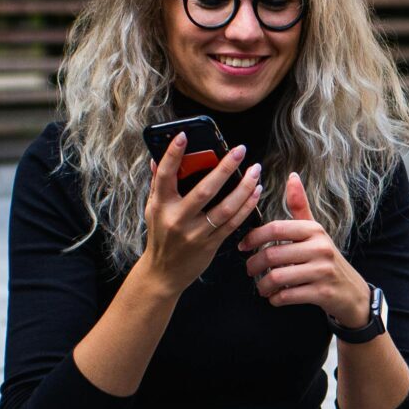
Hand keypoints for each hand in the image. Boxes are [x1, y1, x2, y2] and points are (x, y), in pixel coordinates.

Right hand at [139, 134, 263, 296]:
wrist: (164, 273)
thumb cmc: (160, 236)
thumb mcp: (153, 209)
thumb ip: (157, 183)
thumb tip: (156, 157)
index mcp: (161, 205)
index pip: (165, 175)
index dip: (173, 154)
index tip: (184, 135)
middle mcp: (177, 219)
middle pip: (204, 190)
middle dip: (225, 168)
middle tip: (240, 150)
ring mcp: (195, 233)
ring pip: (225, 208)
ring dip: (244, 188)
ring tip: (255, 171)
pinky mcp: (210, 245)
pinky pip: (233, 223)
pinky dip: (246, 206)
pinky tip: (255, 192)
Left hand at [240, 172, 367, 324]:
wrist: (352, 292)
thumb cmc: (326, 259)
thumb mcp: (315, 232)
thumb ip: (300, 206)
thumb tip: (292, 176)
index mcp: (314, 230)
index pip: (276, 228)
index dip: (254, 237)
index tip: (243, 246)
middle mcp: (320, 248)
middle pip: (273, 254)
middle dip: (254, 265)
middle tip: (249, 270)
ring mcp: (322, 271)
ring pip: (278, 277)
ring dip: (263, 285)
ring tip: (261, 287)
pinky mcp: (322, 293)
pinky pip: (288, 296)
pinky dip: (276, 299)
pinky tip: (275, 297)